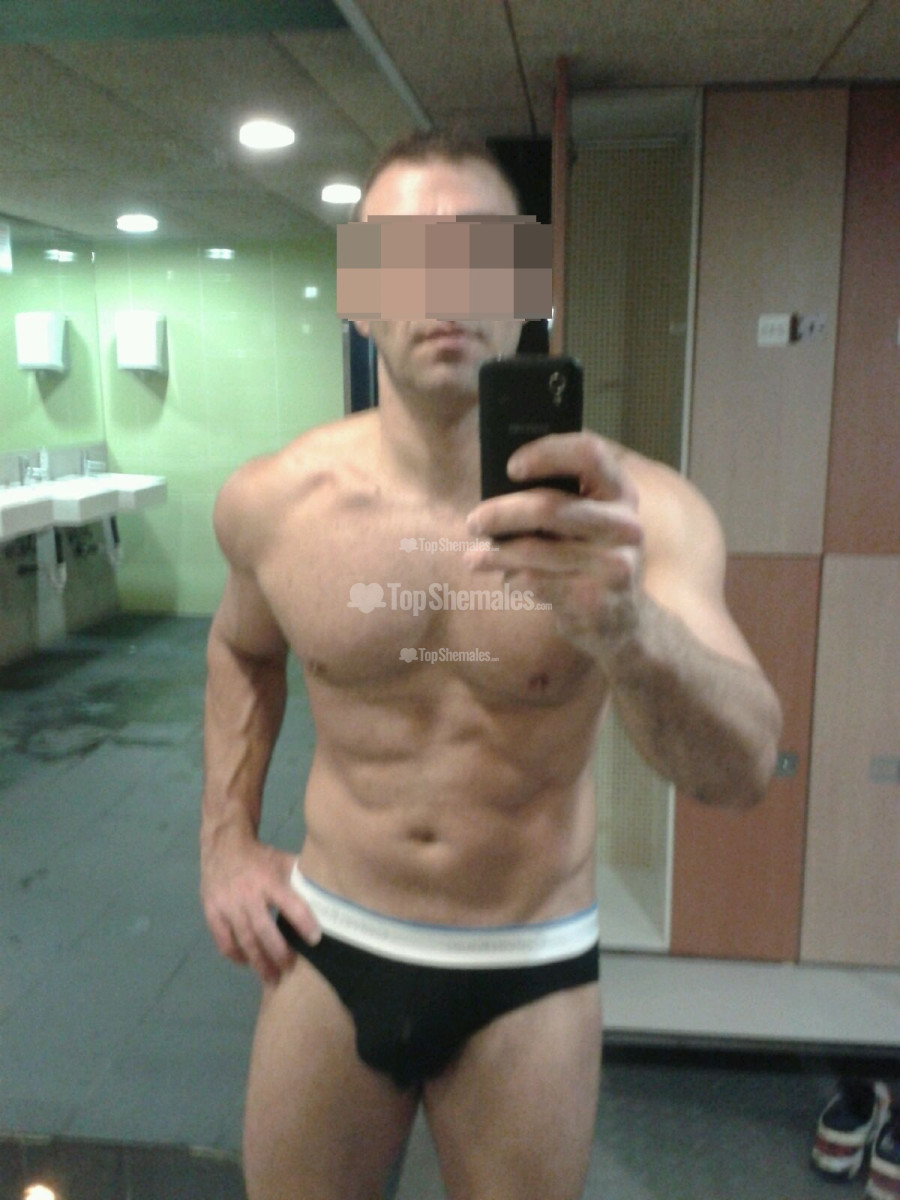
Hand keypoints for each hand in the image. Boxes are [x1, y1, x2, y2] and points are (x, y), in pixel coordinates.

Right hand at [200, 825, 320, 983]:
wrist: (223, 845)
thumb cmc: (260, 857)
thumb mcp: (283, 861)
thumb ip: (302, 878)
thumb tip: (329, 894)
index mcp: (269, 880)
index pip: (290, 904)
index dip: (303, 923)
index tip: (315, 940)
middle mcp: (247, 894)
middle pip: (263, 930)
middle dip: (278, 953)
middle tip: (290, 970)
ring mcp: (227, 904)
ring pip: (243, 940)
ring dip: (258, 962)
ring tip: (271, 978)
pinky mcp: (211, 911)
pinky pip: (223, 940)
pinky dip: (235, 955)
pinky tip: (247, 963)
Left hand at [465, 432, 643, 657]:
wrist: (622, 623)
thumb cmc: (588, 560)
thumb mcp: (587, 524)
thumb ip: (557, 502)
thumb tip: (495, 493)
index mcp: (621, 493)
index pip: (589, 454)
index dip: (547, 453)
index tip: (511, 467)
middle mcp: (625, 525)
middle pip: (549, 507)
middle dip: (501, 513)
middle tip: (473, 521)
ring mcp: (614, 564)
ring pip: (535, 550)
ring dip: (496, 553)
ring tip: (474, 558)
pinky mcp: (595, 599)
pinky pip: (536, 582)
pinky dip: (513, 580)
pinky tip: (508, 581)